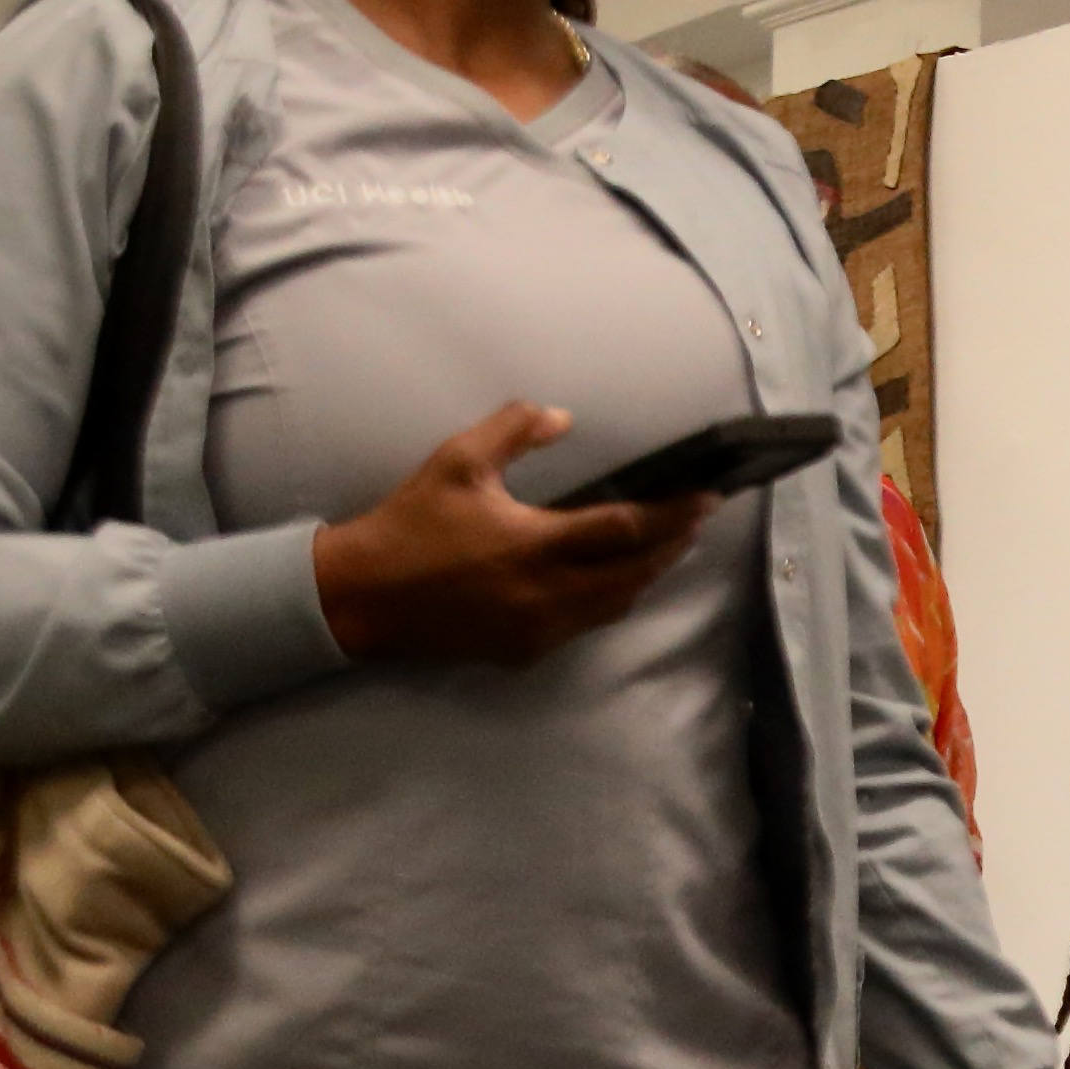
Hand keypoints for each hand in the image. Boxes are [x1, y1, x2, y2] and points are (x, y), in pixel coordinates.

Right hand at [305, 403, 712, 668]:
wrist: (363, 596)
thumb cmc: (410, 523)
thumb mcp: (457, 460)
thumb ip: (513, 430)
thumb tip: (562, 416)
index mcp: (534, 544)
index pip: (625, 530)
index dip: (673, 514)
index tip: (706, 498)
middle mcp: (546, 594)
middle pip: (634, 575)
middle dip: (671, 548)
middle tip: (696, 522)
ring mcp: (537, 630)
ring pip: (614, 606)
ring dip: (644, 576)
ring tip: (666, 547)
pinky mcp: (523, 652)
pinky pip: (584, 627)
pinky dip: (608, 600)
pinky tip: (613, 580)